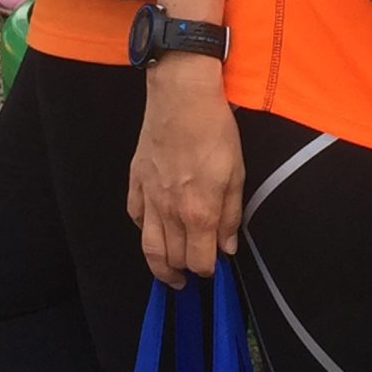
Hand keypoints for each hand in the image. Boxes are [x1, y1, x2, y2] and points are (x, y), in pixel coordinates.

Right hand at [127, 59, 243, 285]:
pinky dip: (145, 231)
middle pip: (174, 258)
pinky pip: (136, 218)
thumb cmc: (214, 130)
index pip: (200, 260)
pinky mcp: (136, 182)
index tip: (216, 266)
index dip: (209, 269)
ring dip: (160, 266)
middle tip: (195, 271)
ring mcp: (149, 197)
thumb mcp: (236, 173)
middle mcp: (170, 211)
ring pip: (149, 247)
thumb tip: (227, 246)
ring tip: (170, 274)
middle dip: (186, 270)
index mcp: (198, 211)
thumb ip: (230, 215)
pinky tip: (154, 232)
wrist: (182, 97)